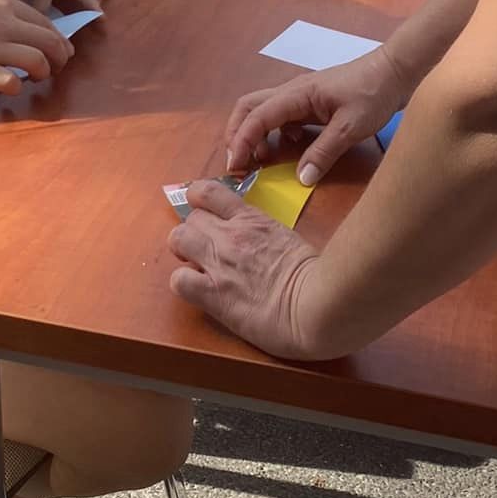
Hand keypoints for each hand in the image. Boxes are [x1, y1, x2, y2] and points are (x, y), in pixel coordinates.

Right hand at [0, 0, 71, 94]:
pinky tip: (13, 86)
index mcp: (7, 6)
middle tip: (56, 69)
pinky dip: (17, 86)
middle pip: (50, 43)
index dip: (60, 42)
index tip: (60, 52)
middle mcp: (4, 25)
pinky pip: (10, 81)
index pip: (48, 24)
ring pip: (37, 61)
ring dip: (43, 73)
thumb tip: (27, 27)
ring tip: (36, 78)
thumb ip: (5, 12)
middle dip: (60, 59)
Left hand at [168, 179, 323, 356]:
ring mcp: (219, 263)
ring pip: (178, 239)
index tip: (205, 214)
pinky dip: (184, 283)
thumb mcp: (290, 240)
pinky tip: (199, 291)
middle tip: (204, 249)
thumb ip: (269, 236)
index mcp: (252, 220)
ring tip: (196, 267)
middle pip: (190, 218)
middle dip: (192, 232)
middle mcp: (230, 235)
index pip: (208, 193)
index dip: (200, 203)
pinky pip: (179, 280)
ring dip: (183, 252)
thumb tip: (263, 245)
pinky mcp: (213, 294)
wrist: (318, 304)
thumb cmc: (318, 275)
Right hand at [225, 47, 410, 188]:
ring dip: (254, 134)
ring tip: (261, 160)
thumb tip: (301, 179)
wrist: (396, 71)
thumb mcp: (351, 127)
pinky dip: (276, 133)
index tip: (235, 167)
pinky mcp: (312, 103)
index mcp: (296, 94)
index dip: (241, 142)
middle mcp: (292, 92)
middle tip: (239, 163)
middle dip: (238, 135)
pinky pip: (283, 117)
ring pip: (264, 111)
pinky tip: (291, 147)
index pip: (256, 117)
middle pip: (249, 108)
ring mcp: (301, 96)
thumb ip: (324, 153)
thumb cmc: (373, 93)